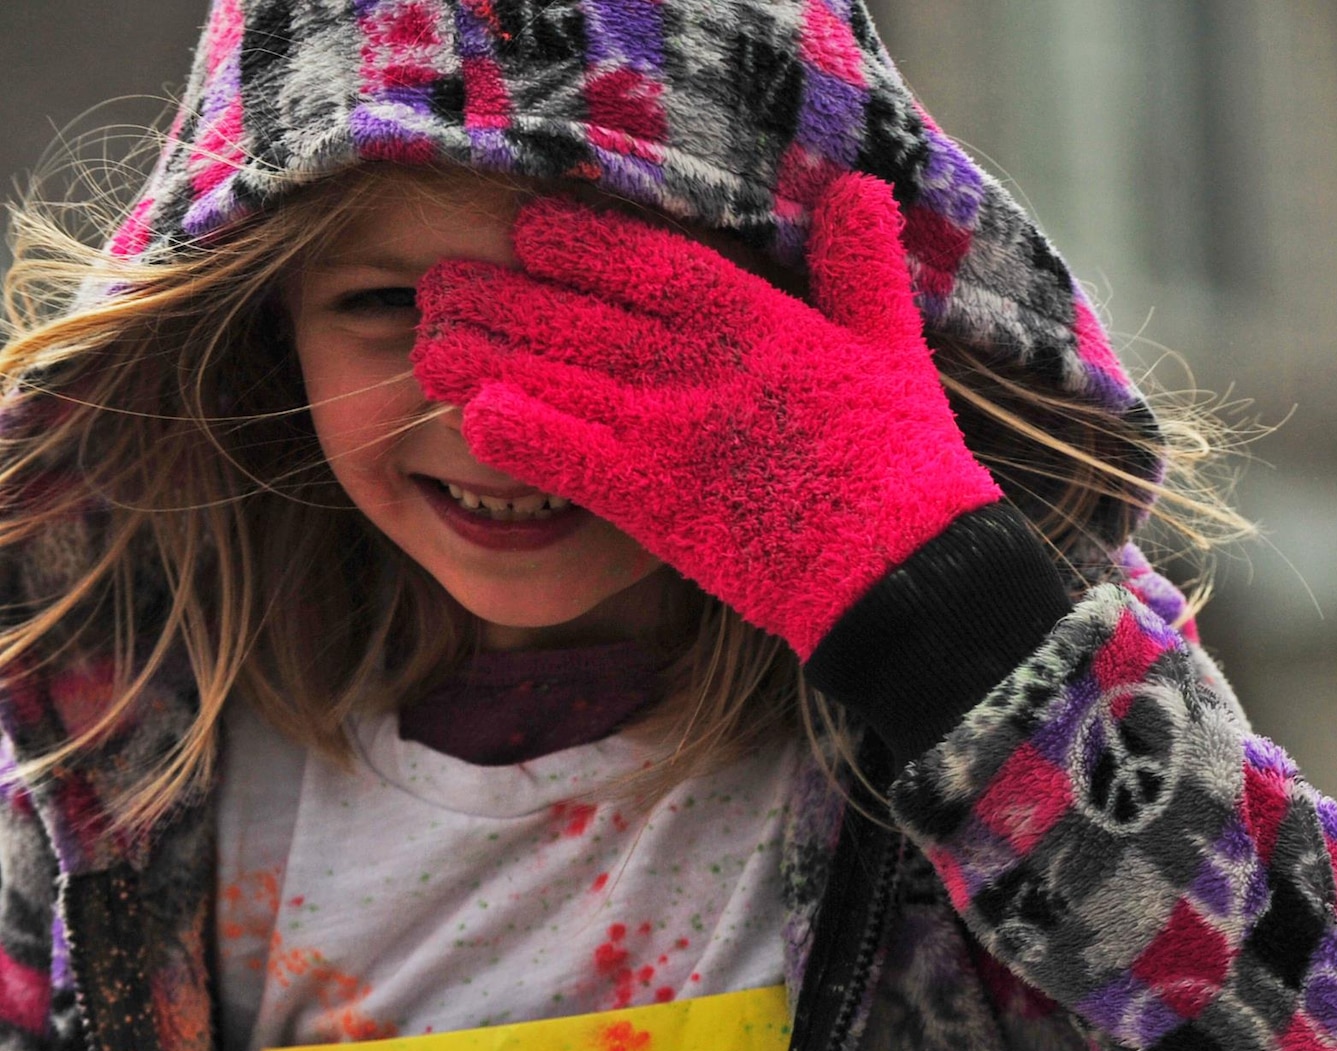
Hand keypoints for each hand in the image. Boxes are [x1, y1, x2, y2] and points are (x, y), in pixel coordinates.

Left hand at [412, 174, 1003, 658]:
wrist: (903, 572)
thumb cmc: (905, 461)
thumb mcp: (895, 347)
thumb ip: (863, 268)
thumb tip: (856, 190)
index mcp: (760, 322)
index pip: (650, 260)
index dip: (581, 240)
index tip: (530, 228)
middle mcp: (704, 369)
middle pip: (580, 314)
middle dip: (503, 293)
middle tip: (441, 283)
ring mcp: (676, 437)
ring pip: (560, 378)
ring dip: (488, 356)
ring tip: (431, 341)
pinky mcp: (662, 507)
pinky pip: (574, 462)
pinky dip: (523, 437)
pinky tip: (476, 417)